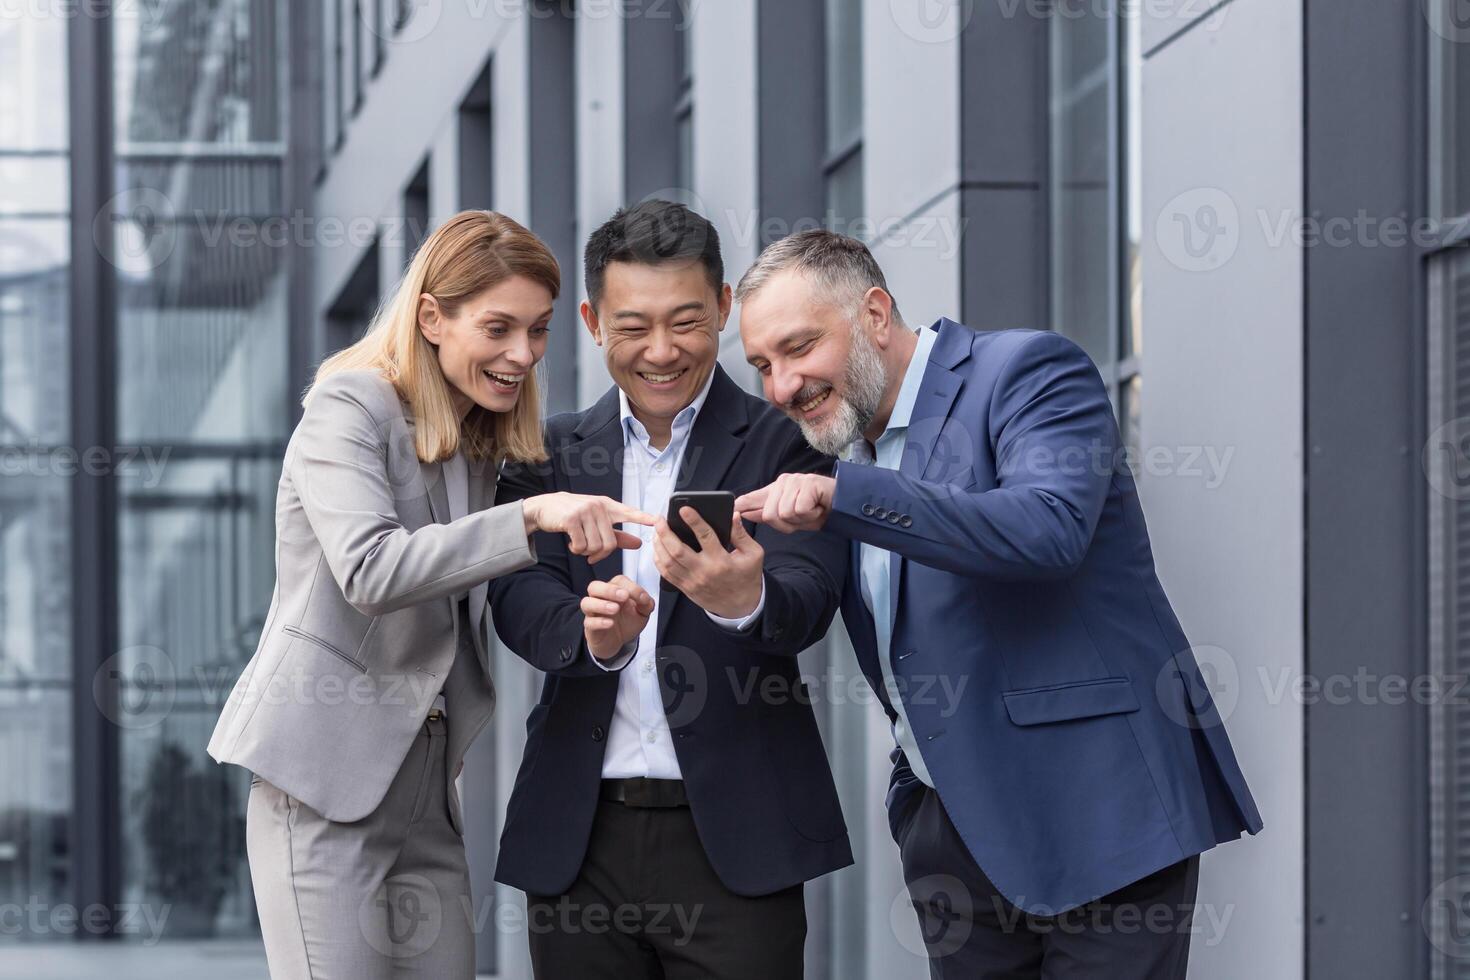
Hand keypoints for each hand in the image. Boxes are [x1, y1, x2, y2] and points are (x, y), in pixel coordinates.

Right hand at [522, 493, 655, 563]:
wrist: (545, 508)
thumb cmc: (573, 516)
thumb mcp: (596, 523)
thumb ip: (618, 535)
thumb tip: (639, 543)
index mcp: (607, 506)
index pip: (629, 512)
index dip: (643, 518)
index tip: (658, 521)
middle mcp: (598, 506)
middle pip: (610, 544)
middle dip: (600, 555)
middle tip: (590, 555)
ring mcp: (585, 511)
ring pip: (595, 547)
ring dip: (586, 552)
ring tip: (578, 544)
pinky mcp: (571, 519)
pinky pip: (581, 546)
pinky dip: (576, 550)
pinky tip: (570, 543)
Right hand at [581, 574, 654, 659]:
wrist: (619, 641)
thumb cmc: (627, 622)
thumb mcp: (642, 612)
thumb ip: (646, 603)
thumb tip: (644, 597)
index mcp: (615, 590)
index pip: (618, 581)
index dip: (630, 586)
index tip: (641, 597)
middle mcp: (601, 598)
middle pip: (595, 586)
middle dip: (609, 590)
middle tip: (624, 596)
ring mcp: (594, 612)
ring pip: (586, 602)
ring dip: (600, 604)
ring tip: (615, 609)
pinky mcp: (590, 626)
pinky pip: (589, 622)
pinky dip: (599, 622)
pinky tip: (610, 623)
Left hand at [652, 508, 763, 618]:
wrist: (741, 606)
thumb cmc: (747, 577)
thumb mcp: (753, 554)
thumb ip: (741, 534)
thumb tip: (733, 515)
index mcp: (721, 561)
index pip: (705, 537)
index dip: (694, 521)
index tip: (684, 509)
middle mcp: (704, 571)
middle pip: (677, 550)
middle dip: (665, 532)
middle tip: (660, 519)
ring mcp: (692, 581)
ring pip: (667, 562)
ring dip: (658, 545)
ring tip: (656, 530)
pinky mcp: (685, 588)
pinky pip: (666, 574)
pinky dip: (658, 559)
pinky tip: (657, 548)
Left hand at [734, 473, 835, 532]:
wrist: (841, 503)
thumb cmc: (815, 510)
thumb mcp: (790, 517)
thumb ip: (768, 514)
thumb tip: (745, 514)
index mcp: (776, 490)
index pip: (753, 497)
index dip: (743, 504)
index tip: (732, 508)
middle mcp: (783, 482)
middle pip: (771, 514)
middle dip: (787, 524)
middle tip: (802, 517)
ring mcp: (795, 481)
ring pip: (785, 513)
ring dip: (801, 519)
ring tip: (810, 511)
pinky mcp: (808, 484)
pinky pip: (800, 510)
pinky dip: (810, 514)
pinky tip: (817, 507)